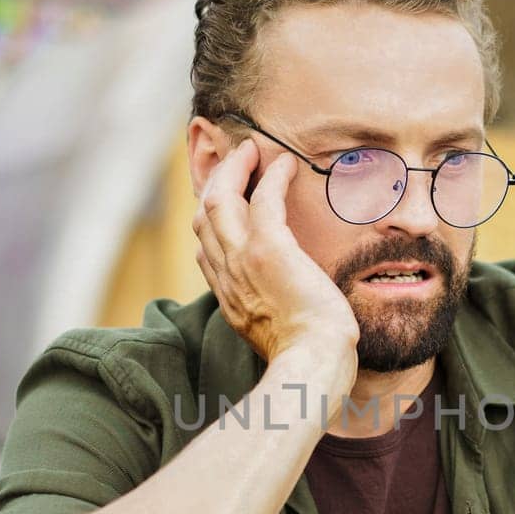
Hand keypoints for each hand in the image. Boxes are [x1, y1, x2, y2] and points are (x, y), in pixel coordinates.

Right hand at [192, 138, 358, 371]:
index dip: (212, 219)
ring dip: (235, 168)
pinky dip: (271, 176)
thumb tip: (288, 309)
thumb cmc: (307, 356)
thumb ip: (272, 314)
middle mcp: (226, 276)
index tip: (228, 201)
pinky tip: (286, 164)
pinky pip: (263, 198)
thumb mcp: (277, 334)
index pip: (204, 249)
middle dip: (216, 182)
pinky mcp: (268, 249)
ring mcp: (242, 260)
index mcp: (228, 298)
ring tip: (253, 151)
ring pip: (219, 199)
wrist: (312, 362)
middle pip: (202, 217)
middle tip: (237, 162)